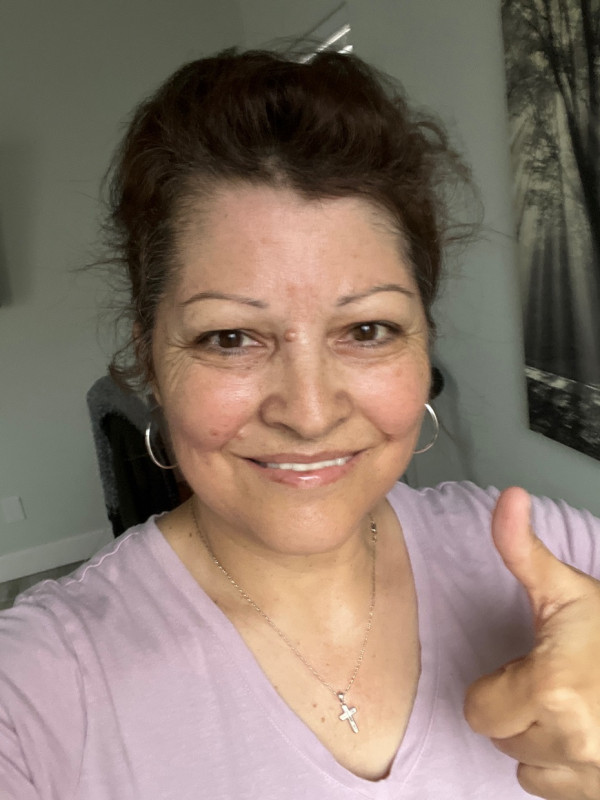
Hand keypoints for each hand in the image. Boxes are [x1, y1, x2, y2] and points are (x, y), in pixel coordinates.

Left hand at [464, 487, 599, 799]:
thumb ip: (523, 550)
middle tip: (555, 682)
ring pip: (527, 768)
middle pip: (501, 738)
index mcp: (552, 689)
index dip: (496, 685)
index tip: (525, 667)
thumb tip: (508, 497)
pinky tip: (584, 733)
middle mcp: (574, 740)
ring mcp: (596, 775)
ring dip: (540, 742)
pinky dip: (564, 768)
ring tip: (572, 707)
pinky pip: (556, 792)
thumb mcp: (569, 590)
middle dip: (518, 710)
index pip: (478, 710)